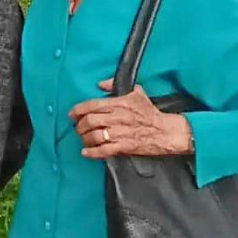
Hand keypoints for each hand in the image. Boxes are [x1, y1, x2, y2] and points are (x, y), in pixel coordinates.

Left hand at [69, 79, 192, 159]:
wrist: (166, 131)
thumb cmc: (150, 112)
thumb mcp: (135, 92)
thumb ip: (115, 86)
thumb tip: (100, 84)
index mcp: (118, 104)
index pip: (92, 105)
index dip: (78, 110)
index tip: (72, 114)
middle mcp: (117, 118)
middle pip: (90, 121)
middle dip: (79, 126)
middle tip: (77, 128)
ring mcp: (120, 133)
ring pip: (94, 136)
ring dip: (84, 138)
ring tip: (83, 139)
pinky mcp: (125, 146)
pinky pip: (104, 150)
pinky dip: (92, 152)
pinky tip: (86, 152)